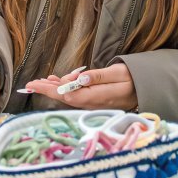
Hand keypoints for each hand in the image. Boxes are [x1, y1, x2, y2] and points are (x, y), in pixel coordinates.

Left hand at [23, 63, 138, 110]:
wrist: (147, 89)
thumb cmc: (133, 78)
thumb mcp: (117, 73)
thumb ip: (98, 76)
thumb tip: (79, 78)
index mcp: (96, 96)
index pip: (67, 94)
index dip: (50, 90)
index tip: (35, 85)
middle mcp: (92, 103)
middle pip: (64, 97)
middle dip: (47, 90)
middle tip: (30, 84)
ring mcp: (93, 104)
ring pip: (69, 96)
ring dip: (55, 89)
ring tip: (41, 81)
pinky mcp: (95, 101)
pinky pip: (76, 96)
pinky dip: (65, 88)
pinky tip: (58, 82)